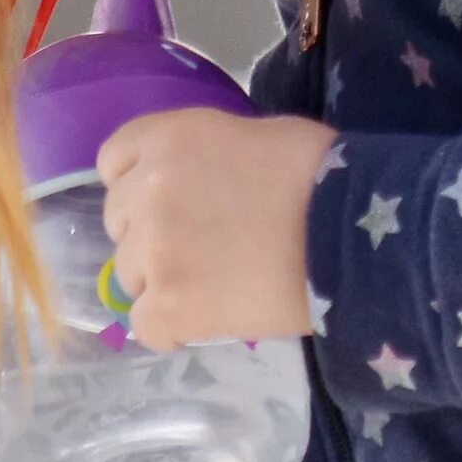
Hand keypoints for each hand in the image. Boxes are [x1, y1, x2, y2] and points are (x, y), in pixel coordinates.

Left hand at [95, 109, 335, 348]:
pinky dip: (171, 326)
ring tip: (213, 284)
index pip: (113, 161)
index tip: (165, 202)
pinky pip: (144, 324)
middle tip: (202, 245)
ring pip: (129, 275)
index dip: (136, 184)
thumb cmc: (317, 173)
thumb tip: (195, 180)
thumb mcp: (252, 134)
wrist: (348, 233)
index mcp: (168, 137)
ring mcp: (154, 249)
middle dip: (151, 233)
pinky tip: (206, 318)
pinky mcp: (169, 304)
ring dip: (162, 280)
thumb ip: (202, 154)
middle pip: (119, 221)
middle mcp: (148, 188)